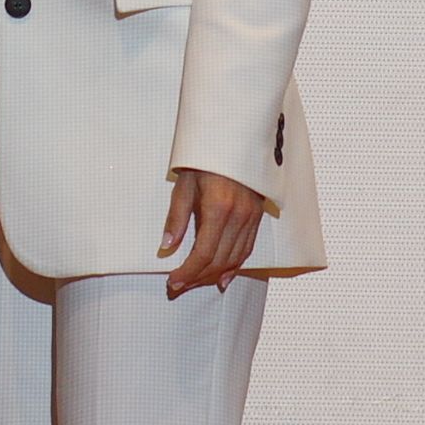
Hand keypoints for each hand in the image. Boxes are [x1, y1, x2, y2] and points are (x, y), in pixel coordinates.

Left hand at [160, 166, 267, 295]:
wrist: (235, 137)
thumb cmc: (206, 158)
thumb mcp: (184, 184)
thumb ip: (176, 218)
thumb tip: (167, 247)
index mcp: (218, 208)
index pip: (203, 254)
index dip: (187, 273)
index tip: (173, 282)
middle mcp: (238, 216)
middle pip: (219, 261)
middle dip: (198, 279)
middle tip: (179, 287)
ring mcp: (251, 217)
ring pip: (234, 259)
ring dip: (214, 276)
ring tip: (196, 283)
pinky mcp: (257, 216)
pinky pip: (247, 249)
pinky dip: (235, 266)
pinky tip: (224, 277)